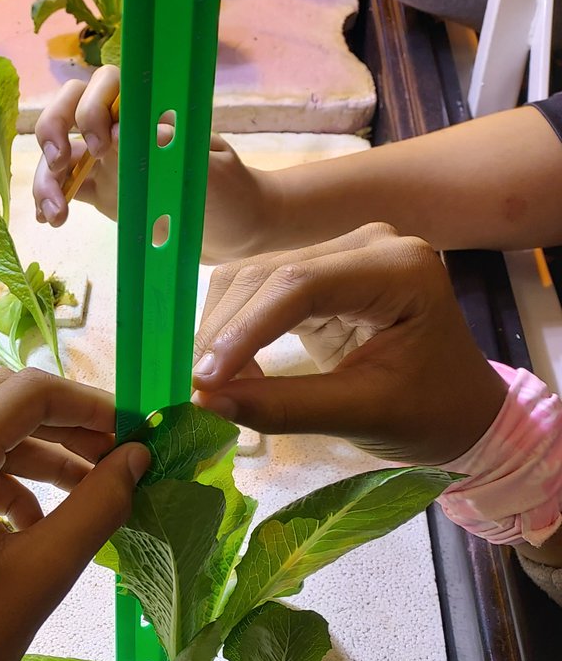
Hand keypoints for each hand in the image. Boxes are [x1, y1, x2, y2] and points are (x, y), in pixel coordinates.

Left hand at [0, 368, 148, 660]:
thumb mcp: (38, 577)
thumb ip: (96, 506)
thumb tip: (139, 457)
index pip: (28, 392)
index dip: (92, 406)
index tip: (138, 435)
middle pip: (0, 398)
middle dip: (65, 423)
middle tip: (119, 458)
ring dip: (35, 451)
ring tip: (88, 492)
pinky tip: (33, 522)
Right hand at [32, 66, 278, 263]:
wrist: (237, 231)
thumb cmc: (232, 194)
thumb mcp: (206, 171)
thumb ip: (164, 150)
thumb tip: (116, 131)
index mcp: (151, 113)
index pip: (106, 85)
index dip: (91, 108)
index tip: (100, 147)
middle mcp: (123, 129)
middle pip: (70, 109)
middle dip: (53, 129)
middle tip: (59, 163)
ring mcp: (108, 162)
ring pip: (61, 152)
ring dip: (47, 176)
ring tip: (55, 214)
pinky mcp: (103, 193)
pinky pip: (67, 187)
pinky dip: (50, 200)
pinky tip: (49, 220)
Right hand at [190, 223, 507, 464]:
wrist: (463, 410)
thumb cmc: (431, 413)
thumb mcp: (364, 415)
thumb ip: (286, 408)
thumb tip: (206, 403)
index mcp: (397, 268)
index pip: (298, 284)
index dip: (243, 331)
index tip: (203, 381)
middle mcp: (366, 245)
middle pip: (265, 275)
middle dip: (223, 334)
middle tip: (197, 392)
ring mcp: (339, 255)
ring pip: (249, 280)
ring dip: (220, 332)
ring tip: (214, 387)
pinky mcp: (318, 274)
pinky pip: (257, 293)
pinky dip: (233, 332)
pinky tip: (231, 372)